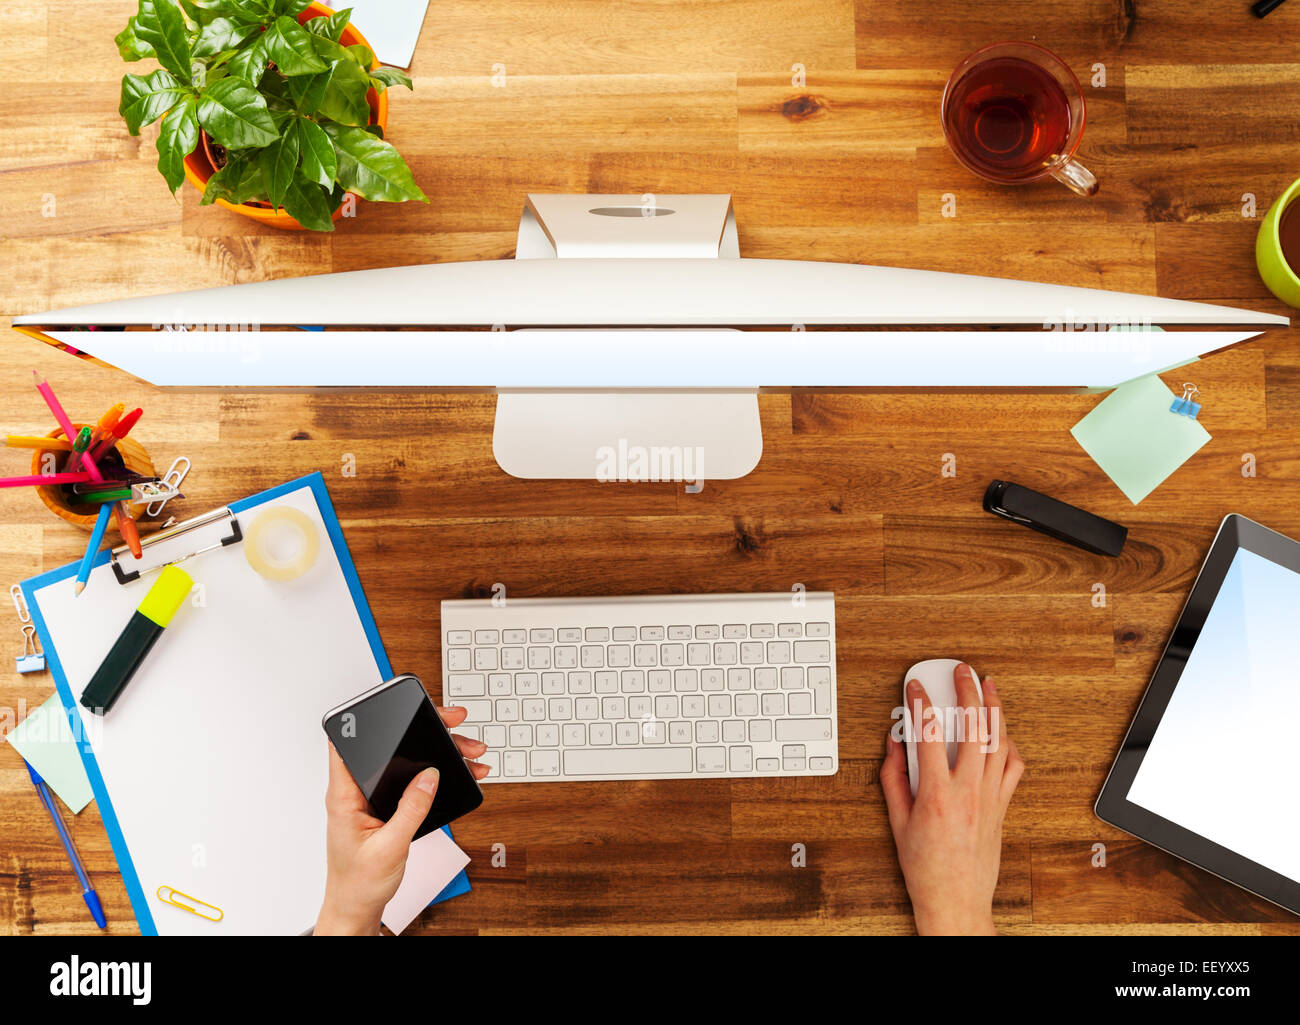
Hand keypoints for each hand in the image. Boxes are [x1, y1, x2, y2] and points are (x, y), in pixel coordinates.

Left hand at [315, 706, 489, 934]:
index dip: (370, 719)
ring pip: (406, 761)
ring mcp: (373, 796)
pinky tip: (460, 773)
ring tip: (470, 753)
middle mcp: (357, 790)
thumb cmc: (359, 882)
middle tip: (453, 723)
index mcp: (344, 795)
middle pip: (388, 745)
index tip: (402, 709)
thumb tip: (429, 777)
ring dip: (438, 753)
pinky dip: (438, 774)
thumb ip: (410, 810)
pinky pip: (413, 781)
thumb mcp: (389, 847)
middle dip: (423, 730)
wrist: (357, 908)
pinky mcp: (388, 805)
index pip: (348, 743)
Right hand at [879, 664, 1023, 935]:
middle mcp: (969, 791)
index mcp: (937, 794)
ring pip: (998, 741)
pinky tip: (1003, 732)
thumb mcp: (896, 820)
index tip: (916, 686)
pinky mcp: (1002, 806)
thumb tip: (894, 745)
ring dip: (995, 709)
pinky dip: (1009, 745)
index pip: (930, 733)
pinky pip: (1012, 767)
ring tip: (990, 687)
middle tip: (963, 671)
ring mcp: (990, 797)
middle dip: (968, 691)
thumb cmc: (925, 867)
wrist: (955, 900)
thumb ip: (892, 777)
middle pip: (974, 727)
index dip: (921, 703)